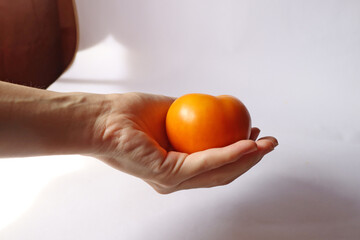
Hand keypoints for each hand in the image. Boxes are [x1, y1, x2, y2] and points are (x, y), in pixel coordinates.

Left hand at [92, 93, 277, 193]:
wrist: (104, 118)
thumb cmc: (131, 114)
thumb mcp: (171, 114)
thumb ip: (192, 118)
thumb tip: (214, 111)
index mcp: (177, 167)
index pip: (214, 166)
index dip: (239, 154)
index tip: (254, 136)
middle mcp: (176, 179)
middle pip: (222, 174)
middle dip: (250, 160)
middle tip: (269, 143)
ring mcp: (172, 180)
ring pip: (219, 173)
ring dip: (246, 159)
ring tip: (265, 145)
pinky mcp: (167, 174)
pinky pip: (205, 163)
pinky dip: (229, 154)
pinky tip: (246, 144)